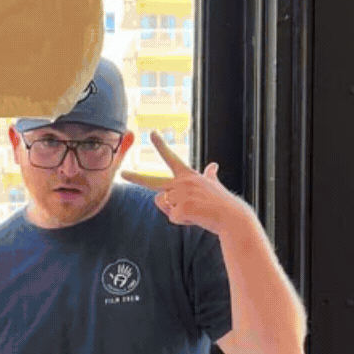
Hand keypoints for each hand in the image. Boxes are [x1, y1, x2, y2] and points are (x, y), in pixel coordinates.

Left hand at [124, 133, 251, 238]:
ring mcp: (180, 195)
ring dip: (175, 211)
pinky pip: (172, 217)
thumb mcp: (214, 185)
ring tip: (194, 210)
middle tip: (122, 174)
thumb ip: (210, 176)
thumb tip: (214, 165)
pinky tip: (196, 217)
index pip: (171, 157)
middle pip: (152, 181)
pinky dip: (183, 220)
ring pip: (163, 204)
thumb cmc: (221, 202)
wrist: (231, 217)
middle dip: (136, 177)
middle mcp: (182, 182)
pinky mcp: (180, 208)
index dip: (160, 145)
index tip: (151, 133)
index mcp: (188, 175)